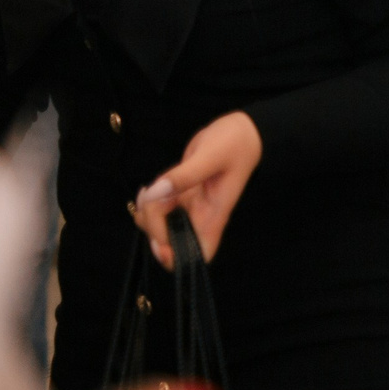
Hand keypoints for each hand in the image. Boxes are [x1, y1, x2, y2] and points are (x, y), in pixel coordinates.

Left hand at [134, 113, 261, 266]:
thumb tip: (155, 194)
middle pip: (171, 242)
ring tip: (151, 189)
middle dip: (152, 227)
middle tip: (151, 200)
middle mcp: (199, 216)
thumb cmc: (235, 144)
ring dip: (146, 212)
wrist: (242, 130)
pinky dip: (148, 201)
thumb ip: (184, 175)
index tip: (161, 244)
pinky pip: (157, 208)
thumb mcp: (212, 155)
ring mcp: (188, 206)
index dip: (179, 259)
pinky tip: (151, 187)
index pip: (200, 254)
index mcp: (213, 214)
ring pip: (158, 226)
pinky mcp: (180, 194)